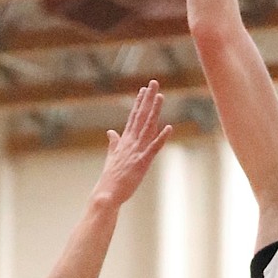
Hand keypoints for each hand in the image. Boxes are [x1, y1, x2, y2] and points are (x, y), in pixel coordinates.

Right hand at [93, 82, 172, 210]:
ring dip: (154, 111)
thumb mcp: (112, 156)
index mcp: (125, 141)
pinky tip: (169, 128)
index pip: (133, 117)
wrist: (107, 193)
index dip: (139, 103)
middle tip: (153, 83)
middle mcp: (131, 142)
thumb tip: (111, 132)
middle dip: (147, 99)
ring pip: (147, 127)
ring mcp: (137, 151)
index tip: (144, 89)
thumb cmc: (111, 178)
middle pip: (141, 116)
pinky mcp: (142, 162)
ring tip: (160, 96)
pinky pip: (154, 147)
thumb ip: (113, 143)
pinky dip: (162, 137)